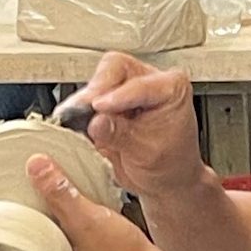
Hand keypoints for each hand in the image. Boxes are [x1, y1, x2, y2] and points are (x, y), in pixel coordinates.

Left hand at [26, 154, 171, 250]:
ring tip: (56, 199)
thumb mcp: (88, 219)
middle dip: (39, 215)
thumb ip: (60, 193)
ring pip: (60, 238)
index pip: (23, 236)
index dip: (20, 212)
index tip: (18, 193)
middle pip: (40, 235)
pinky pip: (78, 241)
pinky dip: (78, 227)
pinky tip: (83, 215)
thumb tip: (36, 167)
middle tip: (34, 192)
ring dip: (60, 220)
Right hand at [54, 52, 204, 198]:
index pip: (139, 84)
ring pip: (99, 81)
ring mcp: (128, 87)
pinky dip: (81, 111)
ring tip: (79, 122)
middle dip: (96, 91)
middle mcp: (150, 81)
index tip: (98, 107)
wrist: (165, 181)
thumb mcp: (145, 154)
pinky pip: (90, 97)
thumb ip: (119, 135)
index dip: (115, 97)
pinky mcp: (110, 99)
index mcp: (171, 88)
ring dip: (85, 102)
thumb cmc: (169, 166)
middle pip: (115, 69)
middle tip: (82, 111)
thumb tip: (96, 122)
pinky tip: (78, 124)